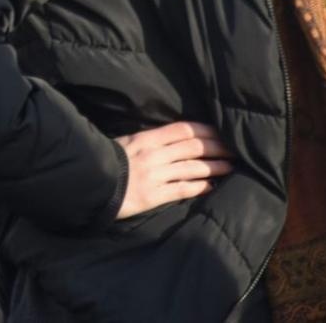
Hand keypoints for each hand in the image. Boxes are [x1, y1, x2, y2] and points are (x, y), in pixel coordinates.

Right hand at [114, 121, 233, 218]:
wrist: (91, 183)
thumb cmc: (108, 161)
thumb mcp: (128, 143)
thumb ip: (150, 141)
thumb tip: (175, 139)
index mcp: (147, 139)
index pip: (183, 129)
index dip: (206, 130)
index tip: (222, 132)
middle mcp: (154, 155)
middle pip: (193, 147)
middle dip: (217, 147)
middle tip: (234, 149)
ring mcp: (155, 175)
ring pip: (193, 168)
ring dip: (215, 166)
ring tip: (230, 166)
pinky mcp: (154, 195)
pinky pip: (183, 189)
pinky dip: (200, 187)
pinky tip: (211, 186)